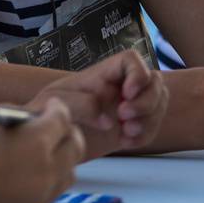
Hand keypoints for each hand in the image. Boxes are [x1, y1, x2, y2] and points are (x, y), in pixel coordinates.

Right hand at [0, 102, 83, 202]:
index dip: (58, 109)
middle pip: (74, 149)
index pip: (63, 120)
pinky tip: (24, 174)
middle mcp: (44, 172)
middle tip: (57, 128)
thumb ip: (20, 115)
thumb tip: (38, 118)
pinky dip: (42, 182)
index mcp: (37, 142)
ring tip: (44, 152)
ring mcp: (36, 199)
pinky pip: (45, 196)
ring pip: (66, 176)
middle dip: (68, 133)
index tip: (52, 107)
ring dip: (60, 160)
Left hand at [35, 51, 167, 157]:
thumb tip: (108, 119)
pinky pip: (153, 126)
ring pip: (159, 101)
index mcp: (103, 74)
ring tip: (127, 132)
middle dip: (147, 101)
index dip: (138, 74)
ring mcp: (128, 107)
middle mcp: (119, 87)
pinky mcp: (129, 128)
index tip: (127, 94)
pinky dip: (146, 135)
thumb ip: (80, 104)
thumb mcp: (54, 102)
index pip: (131, 59)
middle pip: (154, 81)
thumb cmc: (45, 112)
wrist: (46, 139)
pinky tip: (126, 143)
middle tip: (124, 117)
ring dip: (150, 118)